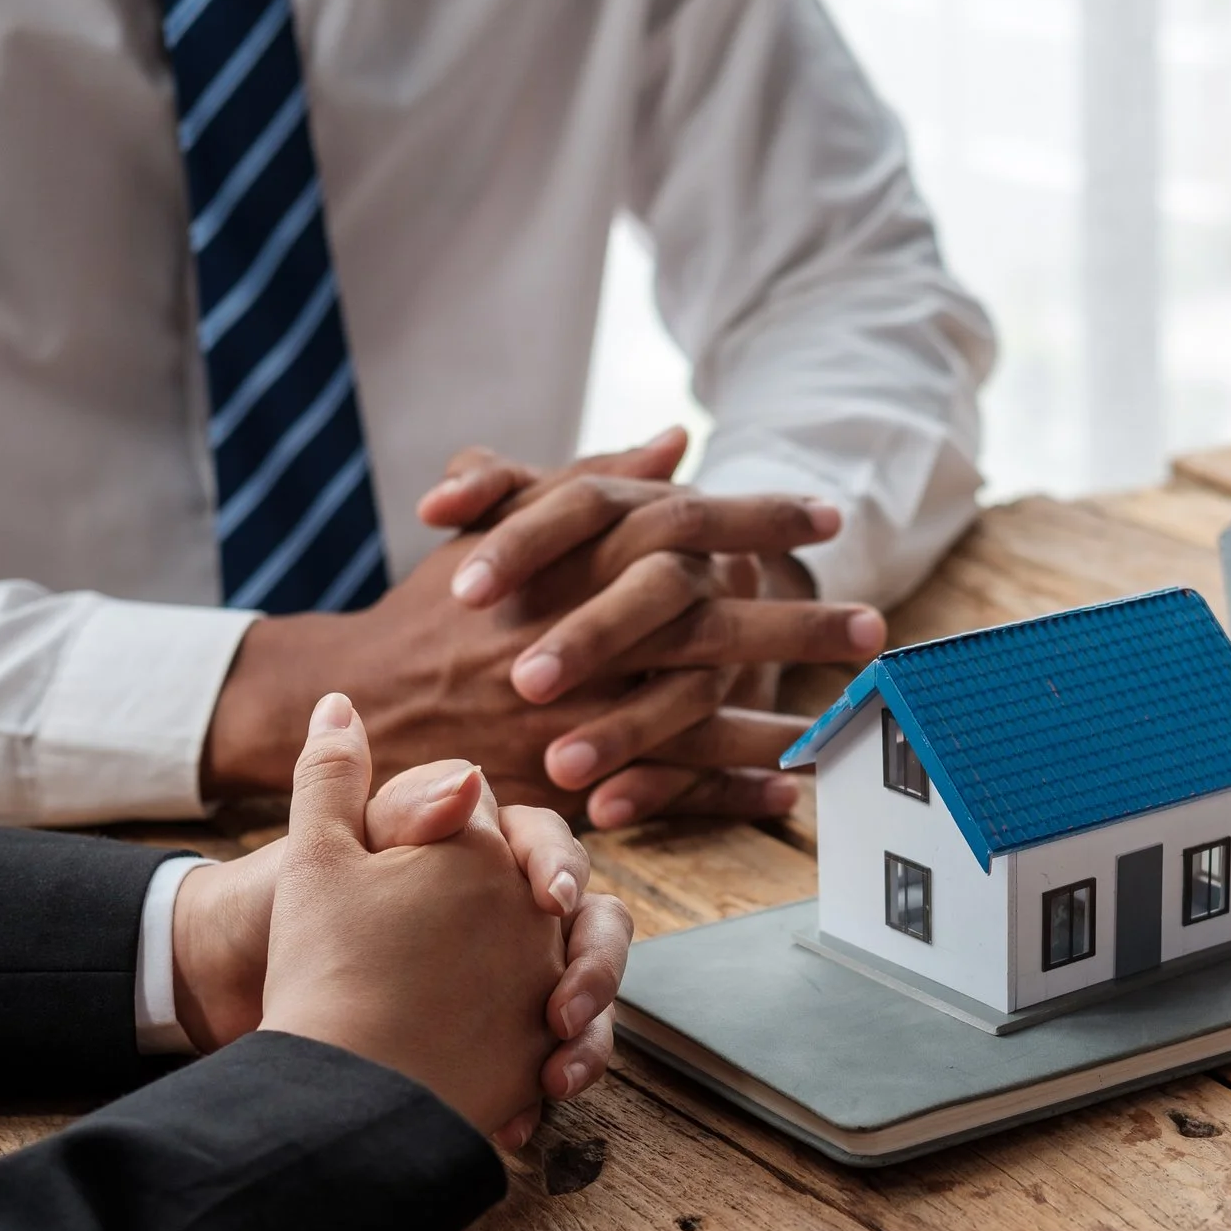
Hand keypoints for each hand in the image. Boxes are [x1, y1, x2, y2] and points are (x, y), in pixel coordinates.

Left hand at [174, 748, 632, 1130]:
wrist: (227, 988)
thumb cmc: (275, 911)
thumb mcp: (327, 855)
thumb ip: (401, 809)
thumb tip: (470, 776)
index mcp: (474, 852)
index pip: (545, 846)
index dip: (559, 867)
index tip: (548, 900)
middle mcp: (507, 911)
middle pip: (592, 925)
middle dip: (596, 966)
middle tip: (564, 1008)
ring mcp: (513, 977)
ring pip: (587, 996)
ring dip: (589, 1036)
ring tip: (556, 1076)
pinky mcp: (501, 1040)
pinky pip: (552, 1060)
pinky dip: (546, 1087)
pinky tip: (518, 1119)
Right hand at [202, 432, 878, 825]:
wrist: (359, 704)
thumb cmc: (441, 610)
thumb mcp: (507, 528)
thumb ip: (592, 480)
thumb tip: (675, 441)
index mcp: (566, 560)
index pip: (678, 526)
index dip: (757, 522)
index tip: (827, 519)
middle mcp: (575, 632)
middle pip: (706, 624)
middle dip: (793, 626)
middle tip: (871, 625)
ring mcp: (573, 710)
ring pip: (696, 712)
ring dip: (778, 715)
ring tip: (854, 715)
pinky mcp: (567, 776)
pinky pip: (666, 784)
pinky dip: (729, 787)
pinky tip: (789, 789)